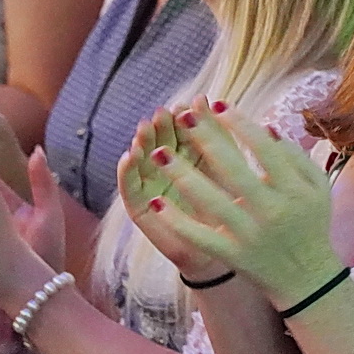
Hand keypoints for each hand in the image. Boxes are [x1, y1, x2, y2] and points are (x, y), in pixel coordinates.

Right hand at [116, 105, 223, 279]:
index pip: (182, 130)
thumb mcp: (225, 168)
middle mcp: (166, 166)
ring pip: (141, 159)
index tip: (188, 104)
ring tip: (144, 129)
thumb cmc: (228, 210)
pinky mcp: (139, 206)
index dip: (183, 116)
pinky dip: (126, 171)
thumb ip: (218, 137)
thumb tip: (205, 99)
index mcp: (189, 155)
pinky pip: (129, 187)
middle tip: (162, 114)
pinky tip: (129, 157)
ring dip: (140, 143)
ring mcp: (150, 185)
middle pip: (159, 140)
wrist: (224, 253)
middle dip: (160, 126)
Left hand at [135, 97, 342, 306]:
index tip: (216, 104)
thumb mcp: (316, 188)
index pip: (263, 148)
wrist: (307, 279)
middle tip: (182, 115)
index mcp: (293, 189)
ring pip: (211, 201)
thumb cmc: (310, 224)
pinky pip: (201, 237)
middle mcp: (271, 210)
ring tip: (158, 153)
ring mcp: (250, 234)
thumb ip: (295, 156)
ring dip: (182, 176)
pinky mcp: (233, 255)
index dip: (239, 124)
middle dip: (206, 139)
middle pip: (233, 169)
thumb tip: (265, 126)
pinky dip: (178, 221)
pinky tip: (157, 203)